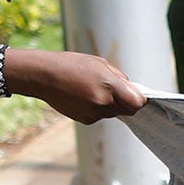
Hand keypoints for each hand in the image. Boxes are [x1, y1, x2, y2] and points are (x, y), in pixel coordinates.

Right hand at [9, 49, 148, 122]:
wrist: (44, 76)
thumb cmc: (72, 65)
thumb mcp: (100, 64)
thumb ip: (120, 79)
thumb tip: (134, 91)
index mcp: (110, 86)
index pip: (137, 103)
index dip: (139, 99)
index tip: (136, 94)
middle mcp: (104, 103)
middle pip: (128, 110)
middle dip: (126, 102)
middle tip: (114, 90)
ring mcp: (94, 114)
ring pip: (113, 113)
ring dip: (110, 104)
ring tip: (92, 89)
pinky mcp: (85, 120)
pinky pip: (100, 116)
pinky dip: (97, 109)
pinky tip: (83, 96)